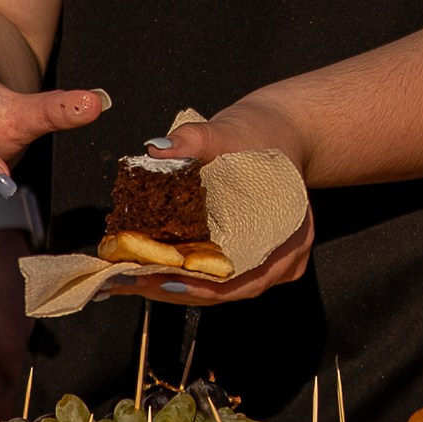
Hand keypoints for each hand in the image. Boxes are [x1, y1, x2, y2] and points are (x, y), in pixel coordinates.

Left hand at [110, 103, 312, 302]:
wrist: (276, 132)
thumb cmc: (261, 136)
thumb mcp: (230, 133)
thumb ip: (195, 140)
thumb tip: (158, 149)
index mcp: (291, 239)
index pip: (245, 280)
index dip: (203, 285)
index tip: (164, 280)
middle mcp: (280, 262)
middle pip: (224, 289)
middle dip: (175, 286)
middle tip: (133, 280)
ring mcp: (263, 264)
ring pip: (216, 286)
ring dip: (173, 283)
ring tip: (131, 278)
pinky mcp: (243, 259)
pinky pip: (212, 274)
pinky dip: (181, 272)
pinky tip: (147, 267)